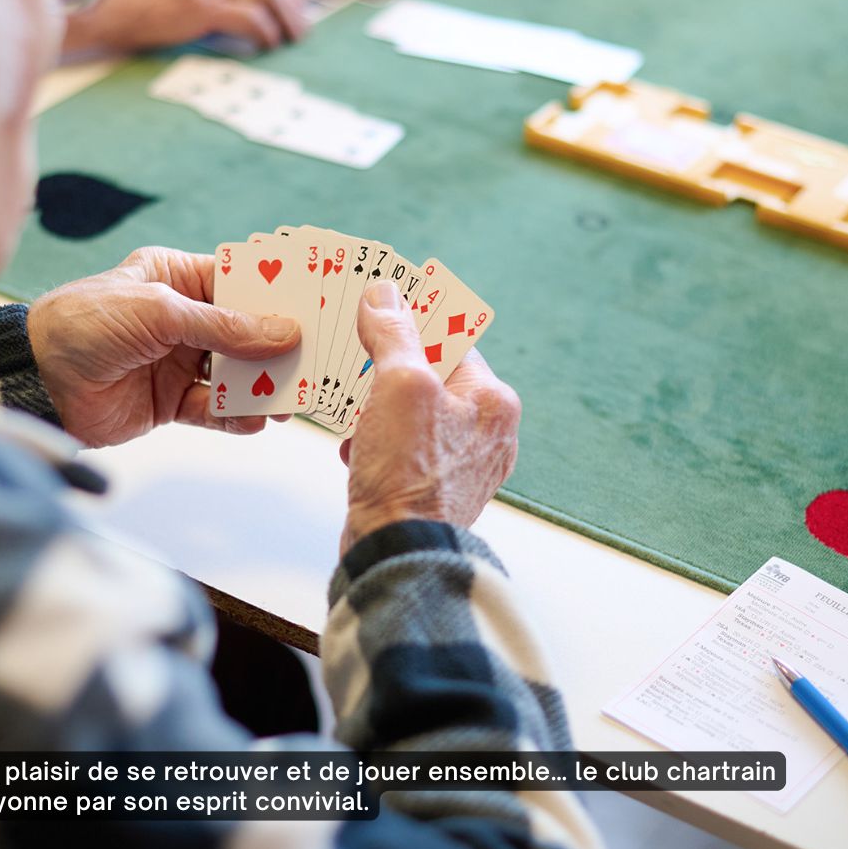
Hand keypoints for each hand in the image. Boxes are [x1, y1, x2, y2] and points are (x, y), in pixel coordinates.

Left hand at [25, 246, 301, 447]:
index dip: (277, 293)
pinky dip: (236, 415)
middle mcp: (178, 316)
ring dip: (263, 384)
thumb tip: (282, 332)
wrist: (36, 380)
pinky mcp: (168, 401)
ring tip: (292, 397)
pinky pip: (214, 408)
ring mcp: (175, 360)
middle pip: (244, 330)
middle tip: (318, 358)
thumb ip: (222, 325)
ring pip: (235, 372)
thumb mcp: (158, 311)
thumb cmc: (84, 325)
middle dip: (279, 345)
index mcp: (172, 276)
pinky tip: (256, 419)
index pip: (238, 281)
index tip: (318, 304)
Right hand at [338, 281, 520, 554]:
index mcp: (494, 400)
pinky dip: (376, 446)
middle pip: (429, 378)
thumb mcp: (398, 386)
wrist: (398, 555)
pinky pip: (402, 450)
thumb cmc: (408, 475)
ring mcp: (463, 465)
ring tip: (354, 423)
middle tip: (353, 372)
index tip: (373, 315)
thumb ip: (394, 334)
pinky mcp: (435, 491)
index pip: (451, 340)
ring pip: (411, 415)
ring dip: (374, 413)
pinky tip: (356, 454)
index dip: (409, 325)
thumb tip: (384, 293)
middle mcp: (489, 432)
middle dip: (384, 376)